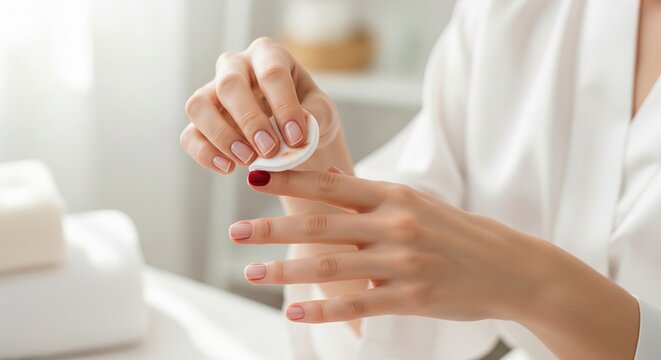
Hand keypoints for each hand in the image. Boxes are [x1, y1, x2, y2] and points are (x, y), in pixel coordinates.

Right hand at [180, 37, 340, 173]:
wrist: (295, 132)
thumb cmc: (308, 113)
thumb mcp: (322, 111)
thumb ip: (316, 115)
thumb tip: (299, 127)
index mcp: (268, 55)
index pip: (272, 73)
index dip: (284, 106)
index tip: (296, 139)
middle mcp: (235, 67)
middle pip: (229, 84)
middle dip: (250, 120)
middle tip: (269, 150)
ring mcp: (212, 92)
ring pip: (199, 105)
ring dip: (221, 135)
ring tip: (247, 160)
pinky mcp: (200, 122)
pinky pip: (189, 135)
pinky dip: (205, 154)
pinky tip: (228, 168)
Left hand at [228, 169, 548, 323]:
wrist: (509, 266)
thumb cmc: (457, 232)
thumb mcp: (417, 202)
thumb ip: (370, 193)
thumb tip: (327, 178)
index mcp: (394, 196)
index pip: (331, 185)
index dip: (290, 180)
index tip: (255, 177)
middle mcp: (395, 224)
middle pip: (321, 225)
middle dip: (272, 228)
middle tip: (235, 231)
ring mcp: (403, 261)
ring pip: (331, 265)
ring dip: (285, 270)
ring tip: (251, 273)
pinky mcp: (411, 296)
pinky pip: (357, 303)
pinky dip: (322, 307)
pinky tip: (295, 310)